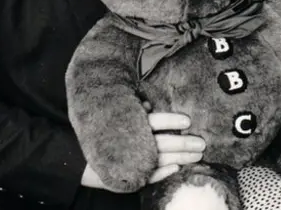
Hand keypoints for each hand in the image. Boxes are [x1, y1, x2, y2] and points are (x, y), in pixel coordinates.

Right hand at [80, 111, 205, 188]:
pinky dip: (163, 172)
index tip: (187, 120)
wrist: (78, 158)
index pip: (155, 122)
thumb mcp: (116, 115)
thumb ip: (134, 109)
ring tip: (197, 155)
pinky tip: (176, 169)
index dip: (171, 121)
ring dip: (181, 158)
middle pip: (164, 142)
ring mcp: (132, 161)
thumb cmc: (103, 131)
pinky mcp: (130, 175)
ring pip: (161, 159)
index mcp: (131, 125)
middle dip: (184, 143)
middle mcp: (133, 143)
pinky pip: (149, 176)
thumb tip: (149, 104)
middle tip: (202, 143)